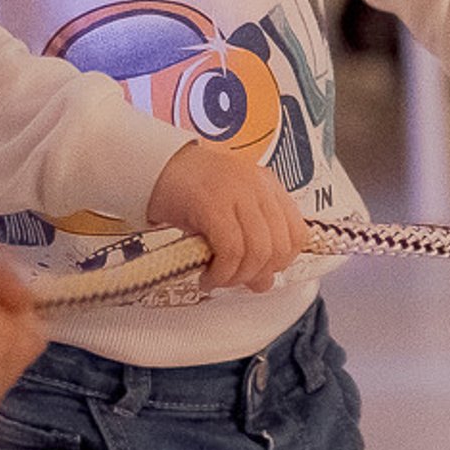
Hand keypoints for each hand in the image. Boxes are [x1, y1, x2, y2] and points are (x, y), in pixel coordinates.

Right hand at [147, 142, 308, 292]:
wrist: (152, 166)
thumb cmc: (188, 191)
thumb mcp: (228, 213)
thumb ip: (250, 242)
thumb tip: (264, 283)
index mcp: (268, 186)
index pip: (297, 234)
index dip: (281, 262)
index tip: (259, 272)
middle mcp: (258, 187)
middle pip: (279, 247)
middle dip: (258, 274)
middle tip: (234, 281)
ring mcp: (237, 193)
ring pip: (257, 251)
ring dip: (237, 277)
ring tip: (217, 280)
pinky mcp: (212, 203)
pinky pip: (231, 250)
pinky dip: (221, 273)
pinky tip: (207, 277)